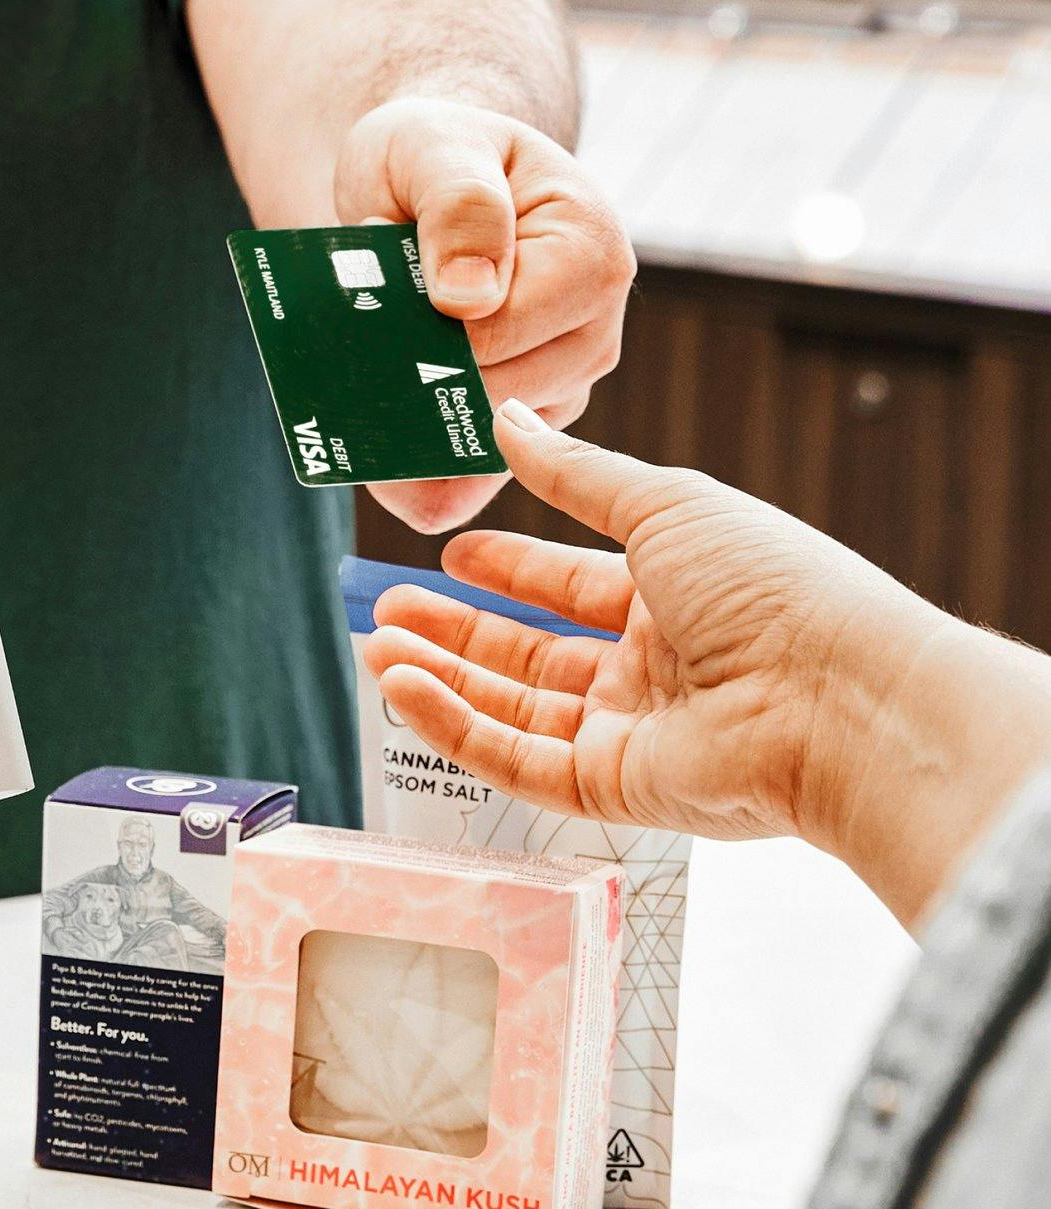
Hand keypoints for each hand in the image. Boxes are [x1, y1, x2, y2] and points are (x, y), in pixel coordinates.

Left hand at [335, 98, 633, 533]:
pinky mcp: (513, 425)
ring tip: (350, 398)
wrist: (426, 181)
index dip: (435, 337)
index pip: (509, 330)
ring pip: (484, 448)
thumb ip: (459, 205)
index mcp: (593, 255)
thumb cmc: (436, 156)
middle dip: (419, 385)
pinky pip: (469, 480)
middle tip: (350, 366)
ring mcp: (556, 386)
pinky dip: (417, 481)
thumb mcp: (436, 147)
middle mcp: (591, 331)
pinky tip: (370, 467)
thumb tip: (469, 298)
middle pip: (501, 398)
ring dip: (411, 432)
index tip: (380, 322)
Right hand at [360, 401, 1050, 925]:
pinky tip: (403, 687)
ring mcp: (629, 733)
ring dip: (440, 677)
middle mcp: (651, 669)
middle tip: (385, 608)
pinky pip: (515, 760)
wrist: (834, 698)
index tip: (451, 555)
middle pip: (530, 652)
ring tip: (374, 644)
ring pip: (512, 708)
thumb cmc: (773, 587)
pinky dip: (454, 726)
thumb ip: (574, 472)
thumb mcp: (664, 504)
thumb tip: (509, 417)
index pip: (571, 586)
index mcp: (675, 597)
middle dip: (454, 630)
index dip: (510, 570)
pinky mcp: (611, 791)